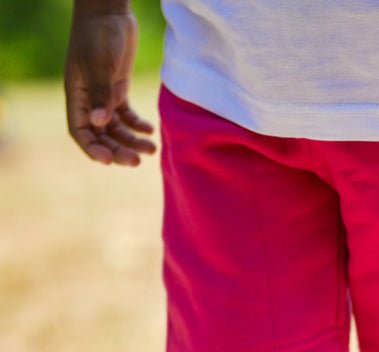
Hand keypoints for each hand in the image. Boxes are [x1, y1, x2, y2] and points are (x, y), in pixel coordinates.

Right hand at [65, 11, 155, 165]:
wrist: (109, 11)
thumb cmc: (99, 35)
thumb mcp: (99, 65)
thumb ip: (100, 94)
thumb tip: (98, 123)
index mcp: (77, 96)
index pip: (80, 132)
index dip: (93, 149)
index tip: (109, 161)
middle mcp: (89, 100)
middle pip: (101, 136)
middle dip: (118, 151)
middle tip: (138, 161)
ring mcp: (104, 96)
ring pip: (117, 129)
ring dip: (132, 142)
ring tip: (151, 149)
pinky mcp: (118, 89)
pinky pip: (127, 117)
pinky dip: (138, 126)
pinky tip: (150, 131)